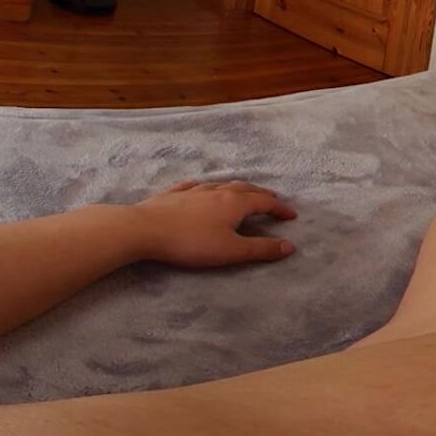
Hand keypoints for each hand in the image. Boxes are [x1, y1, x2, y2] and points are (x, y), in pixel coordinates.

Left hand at [116, 179, 297, 267]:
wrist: (144, 229)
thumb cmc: (191, 243)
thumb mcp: (231, 251)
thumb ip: (260, 249)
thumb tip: (289, 246)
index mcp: (233, 203)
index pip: (263, 202)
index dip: (279, 208)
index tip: (291, 215)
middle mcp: (215, 191)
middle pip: (244, 188)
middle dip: (261, 194)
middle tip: (272, 199)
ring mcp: (192, 191)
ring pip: (220, 184)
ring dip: (236, 188)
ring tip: (243, 192)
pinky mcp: (171, 195)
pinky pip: (192, 186)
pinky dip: (204, 187)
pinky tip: (200, 187)